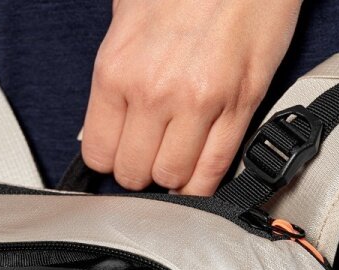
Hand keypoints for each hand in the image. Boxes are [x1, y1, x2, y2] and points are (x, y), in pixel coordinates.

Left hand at [82, 0, 300, 194]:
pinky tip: (199, 174)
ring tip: (175, 160)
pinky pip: (215, 169)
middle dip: (140, 173)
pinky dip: (204, 183)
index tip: (120, 154)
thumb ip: (115, 73)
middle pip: (133, 174)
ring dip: (172, 178)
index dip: (110, 160)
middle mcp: (153, 92)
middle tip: (149, 158)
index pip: (98, 154)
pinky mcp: (239, 105)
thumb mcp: (126, 17)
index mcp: (116, 71)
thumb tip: (108, 117)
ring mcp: (198, 103)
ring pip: (172, 179)